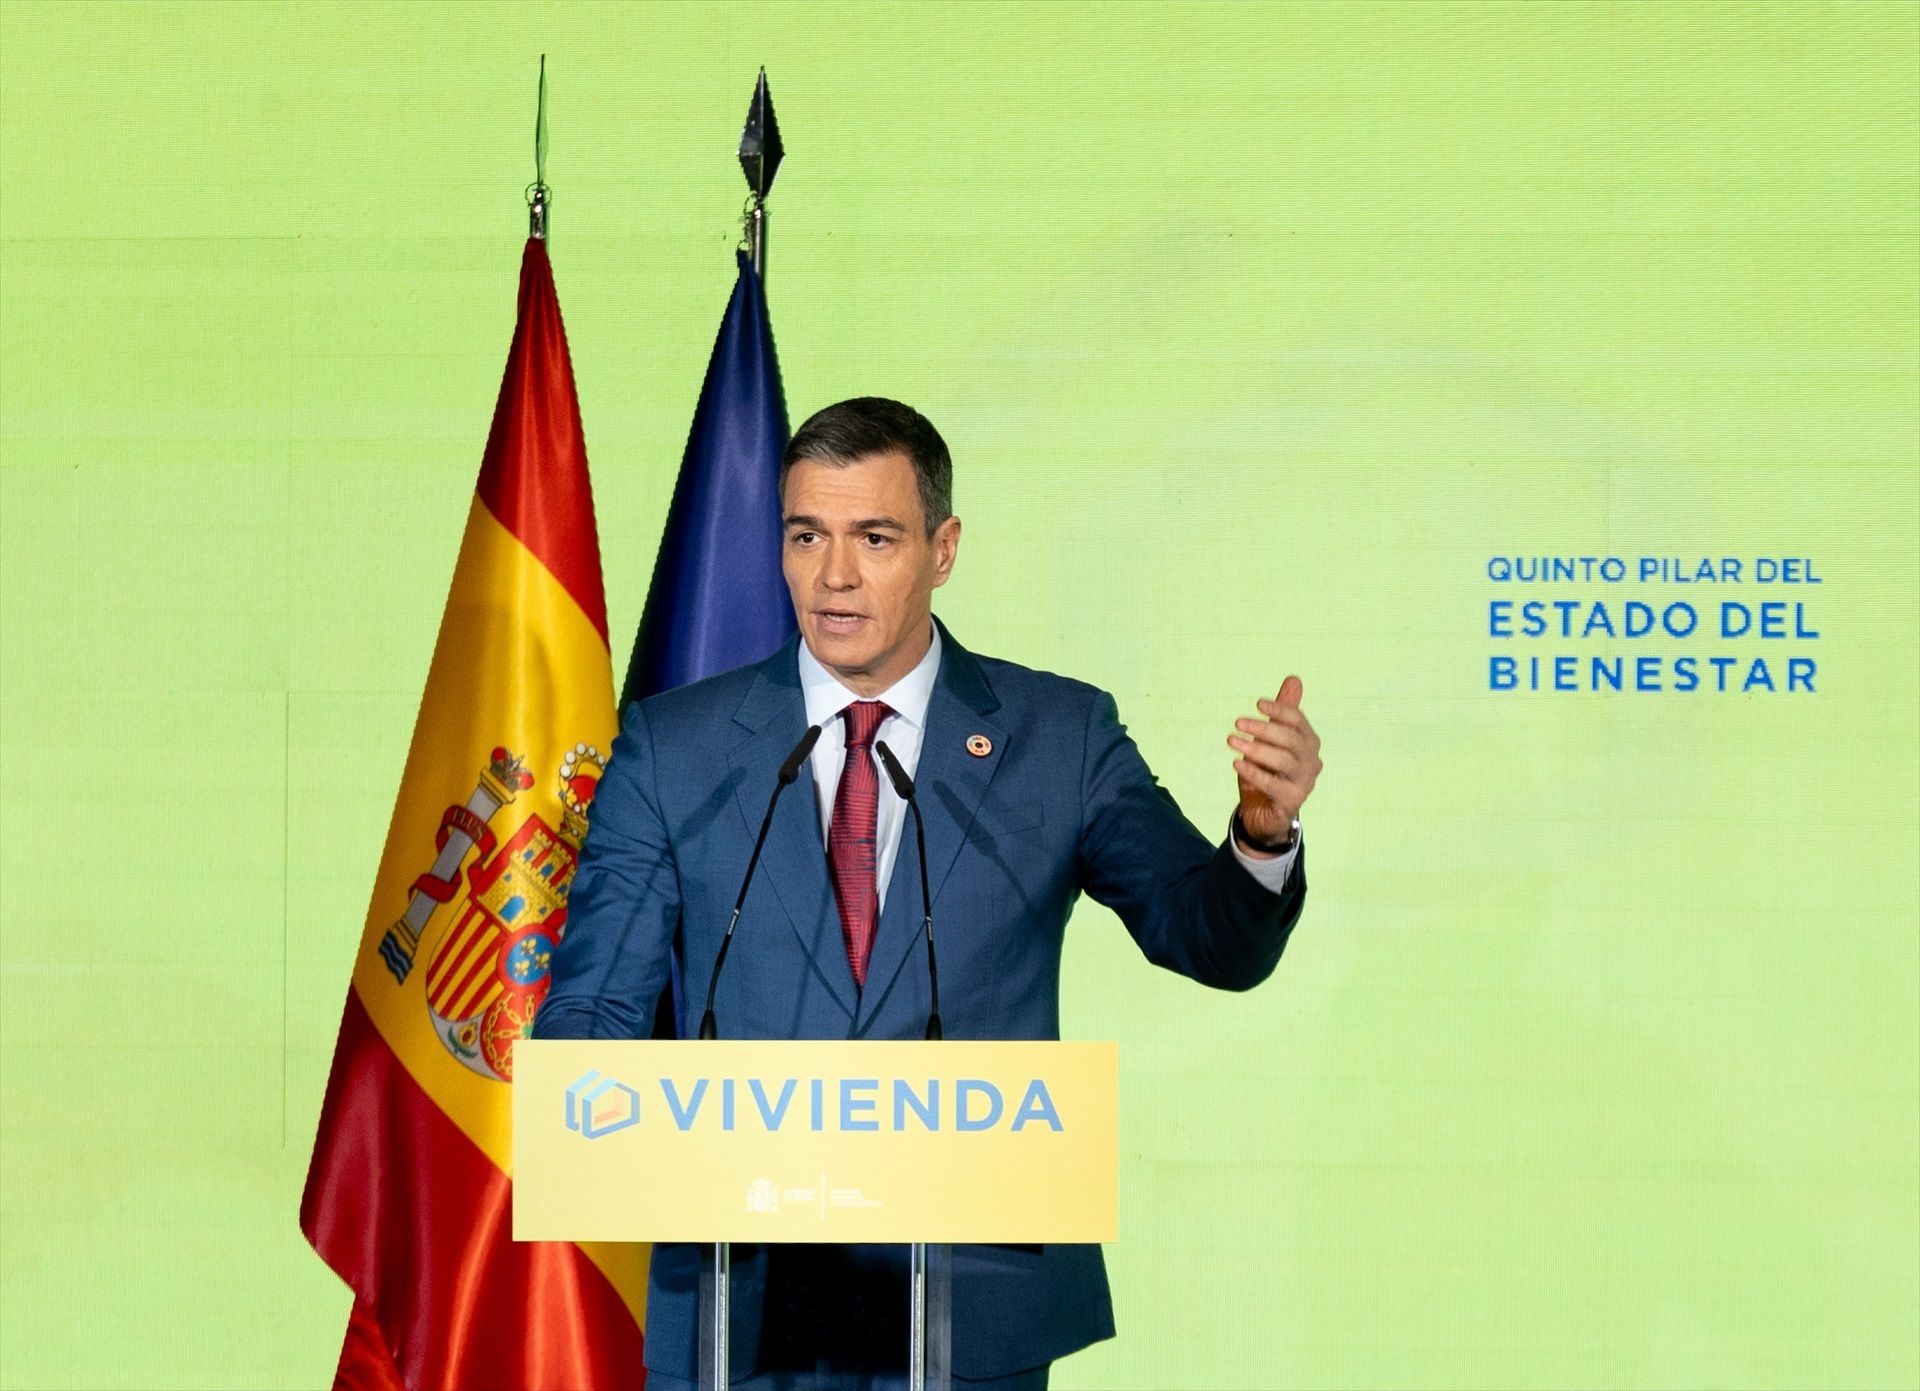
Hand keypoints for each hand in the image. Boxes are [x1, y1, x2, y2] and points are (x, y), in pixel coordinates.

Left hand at [1226, 675, 1320, 853]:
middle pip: (1291, 739)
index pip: (1298, 721)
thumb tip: (1294, 678)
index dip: (1280, 709)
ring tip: (1232, 741)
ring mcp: (1304, 783)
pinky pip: (1273, 785)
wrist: (1266, 813)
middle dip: (1264, 728)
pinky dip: (1254, 772)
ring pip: (1284, 761)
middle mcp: (1311, 761)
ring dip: (1256, 749)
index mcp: (1309, 742)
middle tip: (1238, 723)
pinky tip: (1236, 764)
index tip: (1257, 703)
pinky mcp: (1292, 802)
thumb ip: (1281, 713)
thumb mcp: (1271, 740)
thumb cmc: (1269, 771)